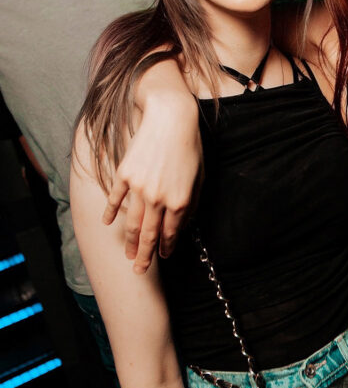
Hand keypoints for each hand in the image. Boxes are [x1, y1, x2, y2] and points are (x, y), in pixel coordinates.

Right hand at [103, 92, 201, 272]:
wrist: (170, 117)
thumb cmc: (190, 145)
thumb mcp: (200, 176)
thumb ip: (192, 203)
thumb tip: (183, 224)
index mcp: (180, 201)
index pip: (170, 233)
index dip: (165, 247)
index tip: (162, 256)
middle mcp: (159, 199)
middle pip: (148, 235)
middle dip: (144, 256)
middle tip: (139, 270)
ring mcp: (139, 188)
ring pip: (131, 223)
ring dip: (129, 242)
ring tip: (127, 255)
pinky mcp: (125, 175)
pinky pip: (116, 200)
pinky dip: (110, 213)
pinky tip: (108, 223)